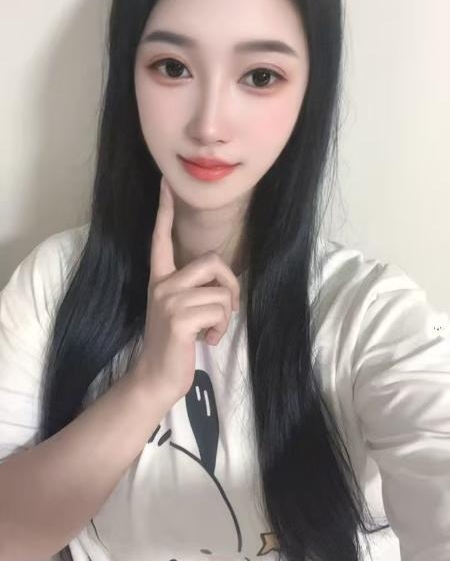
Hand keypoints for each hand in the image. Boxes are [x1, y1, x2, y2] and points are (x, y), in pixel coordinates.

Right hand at [133, 176, 240, 403]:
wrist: (156, 378)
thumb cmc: (175, 344)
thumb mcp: (182, 310)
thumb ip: (195, 289)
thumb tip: (224, 283)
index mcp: (160, 279)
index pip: (160, 239)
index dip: (164, 210)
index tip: (165, 183)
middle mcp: (161, 284)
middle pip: (212, 260)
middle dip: (231, 284)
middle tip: (227, 309)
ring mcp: (168, 301)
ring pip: (221, 292)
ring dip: (225, 316)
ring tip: (210, 332)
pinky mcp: (179, 318)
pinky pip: (219, 310)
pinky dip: (221, 329)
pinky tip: (207, 341)